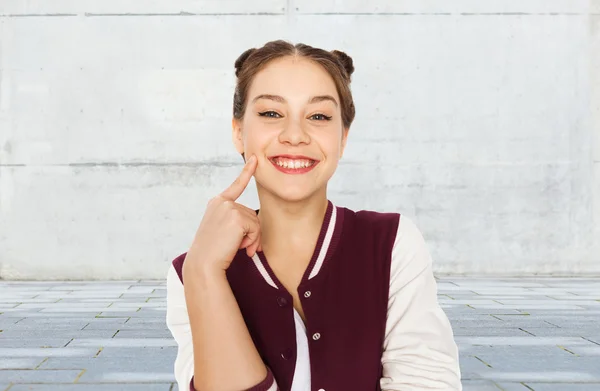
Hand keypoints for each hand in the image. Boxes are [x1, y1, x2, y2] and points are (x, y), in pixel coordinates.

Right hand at [185, 155, 260, 273]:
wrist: (204, 263)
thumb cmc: (213, 252)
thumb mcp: (223, 230)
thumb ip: (237, 221)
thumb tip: (257, 225)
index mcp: (217, 203)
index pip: (236, 186)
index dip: (246, 172)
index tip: (254, 159)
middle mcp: (222, 202)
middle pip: (252, 214)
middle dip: (252, 233)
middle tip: (242, 247)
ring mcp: (229, 208)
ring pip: (256, 222)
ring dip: (252, 239)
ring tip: (239, 248)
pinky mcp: (236, 217)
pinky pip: (256, 228)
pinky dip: (252, 240)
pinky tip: (239, 247)